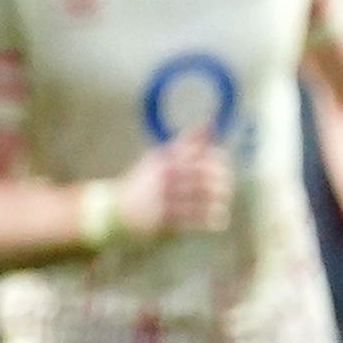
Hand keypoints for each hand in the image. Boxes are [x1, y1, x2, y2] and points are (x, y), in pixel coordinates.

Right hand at [115, 134, 235, 242]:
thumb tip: (210, 122)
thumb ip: (188, 143)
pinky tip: (220, 219)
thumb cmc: (145, 182)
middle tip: (227, 188)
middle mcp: (165, 177)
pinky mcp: (164, 218)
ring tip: (223, 203)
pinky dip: (210, 218)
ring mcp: (164, 198)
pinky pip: (194, 218)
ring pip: (201, 198)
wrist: (114, 211)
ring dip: (218, 200)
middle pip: (203, 176)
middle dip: (221, 181)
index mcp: (166, 159)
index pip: (200, 155)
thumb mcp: (161, 158)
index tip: (225, 168)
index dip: (218, 160)